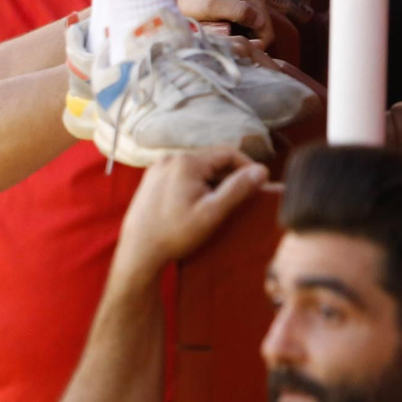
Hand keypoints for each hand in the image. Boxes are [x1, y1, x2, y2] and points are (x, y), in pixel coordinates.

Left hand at [116, 149, 268, 274]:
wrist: (138, 249)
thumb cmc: (175, 233)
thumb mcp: (212, 212)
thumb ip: (238, 189)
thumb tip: (262, 170)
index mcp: (186, 161)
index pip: (228, 152)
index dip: (248, 166)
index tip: (260, 185)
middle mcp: (170, 158)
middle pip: (212, 159)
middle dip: (230, 175)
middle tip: (242, 197)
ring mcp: (158, 168)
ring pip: (197, 167)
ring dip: (214, 181)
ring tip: (221, 203)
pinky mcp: (151, 179)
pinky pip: (182, 174)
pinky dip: (196, 184)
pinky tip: (199, 203)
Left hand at [171, 0, 276, 47]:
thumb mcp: (211, 5)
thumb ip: (236, 10)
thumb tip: (259, 21)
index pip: (267, 33)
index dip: (254, 47)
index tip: (235, 52)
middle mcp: (256, 0)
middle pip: (262, 34)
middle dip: (249, 45)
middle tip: (227, 50)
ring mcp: (248, 6)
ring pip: (254, 34)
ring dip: (242, 42)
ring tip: (223, 45)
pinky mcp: (239, 12)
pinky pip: (245, 31)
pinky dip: (236, 38)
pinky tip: (222, 40)